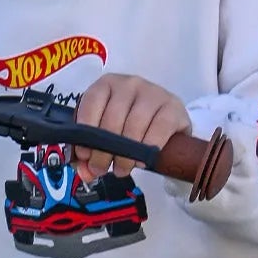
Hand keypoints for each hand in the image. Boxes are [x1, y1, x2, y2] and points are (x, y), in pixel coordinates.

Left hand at [73, 72, 189, 183]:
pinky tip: (141, 160)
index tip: (84, 154)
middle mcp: (130, 84)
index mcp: (107, 84)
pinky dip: (148, 148)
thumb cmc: (128, 124)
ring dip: (125, 154)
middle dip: (103, 151)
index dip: (85, 131)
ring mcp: (153, 93)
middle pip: (112, 119)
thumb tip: (85, 173)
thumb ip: (90, 153)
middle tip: (101, 169)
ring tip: (121, 169)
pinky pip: (159, 129)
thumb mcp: (105, 133)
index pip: (91, 103)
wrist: (164, 121)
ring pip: (134, 126)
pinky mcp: (172, 107)